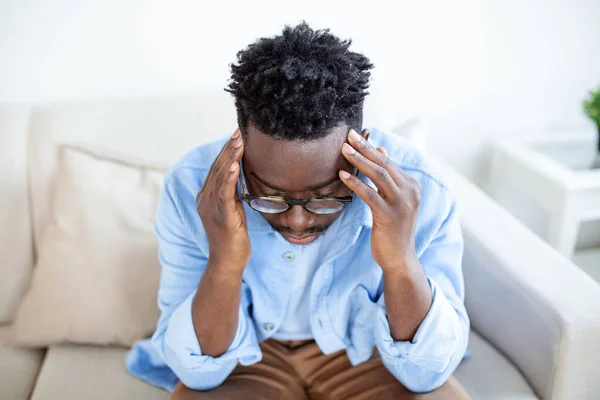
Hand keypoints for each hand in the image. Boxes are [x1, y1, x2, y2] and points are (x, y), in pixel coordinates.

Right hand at [196, 128, 250, 271]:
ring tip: (238, 141)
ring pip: (220, 177)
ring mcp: (212, 208)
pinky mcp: (222, 217)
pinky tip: (234, 166)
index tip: (237, 134)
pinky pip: (225, 195)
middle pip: (217, 168)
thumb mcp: (233, 210)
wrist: (227, 262)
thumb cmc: (233, 237)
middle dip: (229, 148)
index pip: (217, 168)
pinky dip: (228, 178)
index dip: (226, 150)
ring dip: (230, 157)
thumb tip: (240, 175)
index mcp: (207, 196)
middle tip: (239, 131)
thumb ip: (232, 193)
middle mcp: (206, 199)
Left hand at [339, 129, 420, 272]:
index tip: (355, 135)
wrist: (400, 258)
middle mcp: (410, 192)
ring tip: (344, 150)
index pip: (389, 162)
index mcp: (412, 186)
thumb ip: (389, 177)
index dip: (371, 147)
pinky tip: (343, 176)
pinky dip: (356, 183)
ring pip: (379, 175)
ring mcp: (401, 204)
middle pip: (384, 164)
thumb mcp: (393, 200)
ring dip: (360, 161)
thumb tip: (381, 149)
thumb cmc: (393, 229)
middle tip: (348, 135)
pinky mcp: (390, 216)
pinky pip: (371, 195)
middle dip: (365, 148)